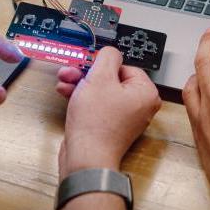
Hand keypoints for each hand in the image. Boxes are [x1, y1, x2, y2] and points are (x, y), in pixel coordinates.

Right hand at [55, 47, 160, 177]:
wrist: (85, 157)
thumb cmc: (96, 123)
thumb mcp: (99, 77)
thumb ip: (107, 57)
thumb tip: (110, 52)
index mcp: (146, 93)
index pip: (125, 66)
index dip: (103, 64)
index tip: (88, 64)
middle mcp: (139, 106)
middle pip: (111, 79)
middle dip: (87, 74)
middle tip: (71, 71)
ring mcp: (124, 119)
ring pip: (101, 92)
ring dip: (81, 84)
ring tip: (64, 82)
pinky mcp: (110, 127)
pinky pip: (97, 106)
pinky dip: (83, 99)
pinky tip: (67, 94)